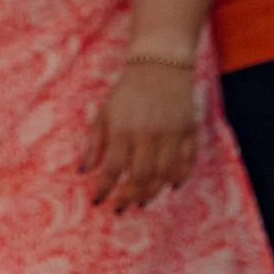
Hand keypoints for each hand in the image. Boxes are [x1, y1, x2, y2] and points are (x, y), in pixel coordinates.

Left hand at [83, 63, 198, 210]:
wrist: (160, 65)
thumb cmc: (126, 93)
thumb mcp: (103, 115)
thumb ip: (94, 144)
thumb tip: (84, 172)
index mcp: (124, 130)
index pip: (113, 169)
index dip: (105, 188)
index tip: (98, 201)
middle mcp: (149, 134)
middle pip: (140, 176)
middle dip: (128, 197)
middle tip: (120, 208)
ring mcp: (172, 133)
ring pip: (164, 173)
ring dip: (152, 192)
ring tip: (140, 202)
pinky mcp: (189, 130)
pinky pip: (188, 160)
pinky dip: (181, 176)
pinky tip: (170, 187)